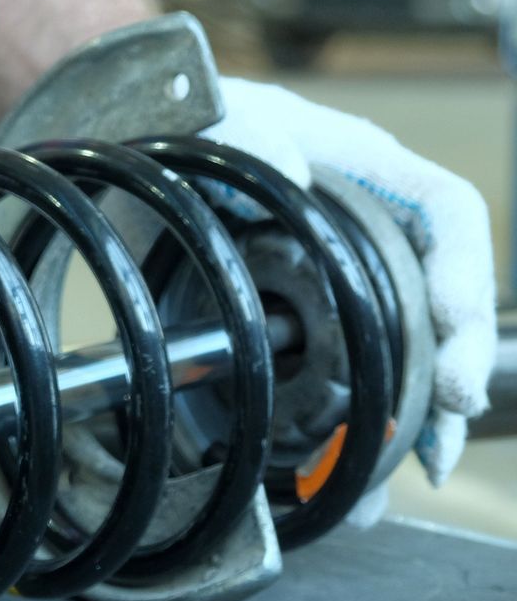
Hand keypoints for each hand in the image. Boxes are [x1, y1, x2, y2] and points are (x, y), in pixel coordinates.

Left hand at [205, 77, 495, 486]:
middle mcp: (371, 235)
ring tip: (422, 465)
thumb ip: (249, 130)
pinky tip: (356, 485)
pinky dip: (355, 435)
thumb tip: (295, 169)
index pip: (447, 213)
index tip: (453, 318)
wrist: (137, 158)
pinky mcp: (304, 331)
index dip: (462, 264)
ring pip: (405, 355)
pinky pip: (344, 385)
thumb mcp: (215, 115)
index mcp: (368, 174)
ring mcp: (341, 287)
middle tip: (453, 407)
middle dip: (457, 357)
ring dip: (418, 416)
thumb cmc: (192, 124)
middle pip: (441, 298)